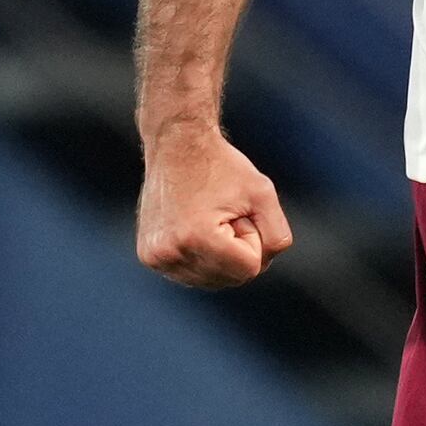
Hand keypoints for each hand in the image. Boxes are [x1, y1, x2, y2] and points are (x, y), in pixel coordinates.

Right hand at [136, 123, 294, 286]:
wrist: (175, 144)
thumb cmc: (221, 165)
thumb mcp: (262, 193)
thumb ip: (277, 236)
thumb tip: (260, 267)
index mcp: (197, 238)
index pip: (250, 268)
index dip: (252, 237)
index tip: (236, 211)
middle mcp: (170, 253)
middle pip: (231, 279)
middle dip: (236, 248)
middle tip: (221, 213)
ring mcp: (156, 258)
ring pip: (212, 280)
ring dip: (219, 254)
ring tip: (206, 219)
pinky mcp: (148, 257)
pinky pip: (192, 274)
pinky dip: (201, 256)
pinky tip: (192, 228)